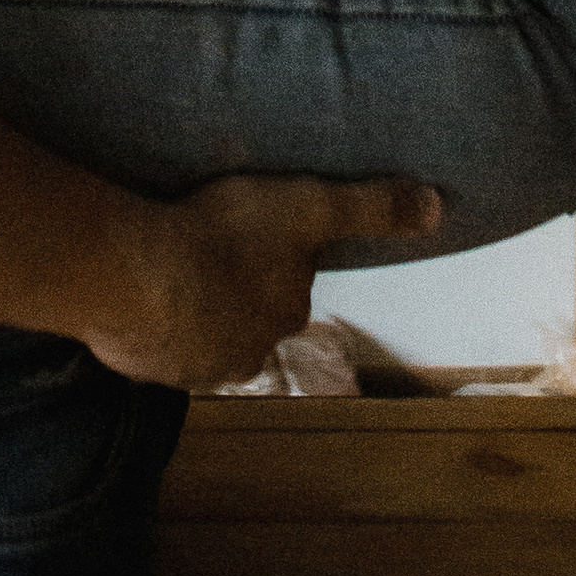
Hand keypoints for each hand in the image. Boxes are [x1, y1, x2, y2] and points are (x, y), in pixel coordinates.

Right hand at [78, 173, 443, 391]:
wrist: (136, 279)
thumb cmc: (225, 237)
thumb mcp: (309, 206)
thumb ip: (370, 208)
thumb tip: (439, 208)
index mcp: (284, 312)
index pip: (285, 288)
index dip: (269, 261)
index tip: (246, 233)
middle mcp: (247, 351)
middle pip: (245, 318)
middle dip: (230, 292)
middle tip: (203, 249)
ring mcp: (194, 365)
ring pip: (200, 336)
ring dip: (188, 311)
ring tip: (165, 269)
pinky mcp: (148, 368)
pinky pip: (154, 344)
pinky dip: (149, 324)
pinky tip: (137, 293)